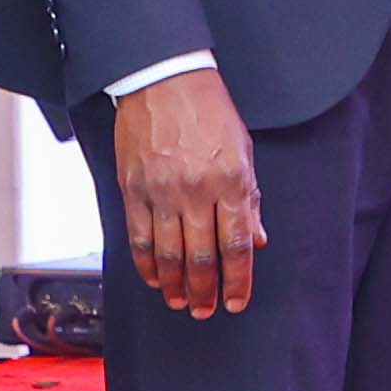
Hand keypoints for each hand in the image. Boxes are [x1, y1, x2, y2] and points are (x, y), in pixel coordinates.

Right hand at [115, 67, 265, 318]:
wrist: (164, 79)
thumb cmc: (209, 112)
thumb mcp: (243, 151)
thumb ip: (249, 199)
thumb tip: (256, 240)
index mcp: (230, 182)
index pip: (236, 245)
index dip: (237, 280)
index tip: (236, 302)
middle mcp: (196, 191)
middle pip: (202, 256)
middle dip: (206, 290)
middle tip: (206, 310)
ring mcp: (161, 192)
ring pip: (168, 254)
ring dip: (175, 284)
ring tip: (181, 301)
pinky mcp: (133, 189)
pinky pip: (139, 237)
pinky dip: (146, 263)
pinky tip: (153, 278)